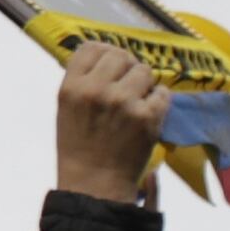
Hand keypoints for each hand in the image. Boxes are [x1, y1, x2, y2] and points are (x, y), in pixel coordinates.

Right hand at [51, 38, 173, 202]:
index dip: (103, 54)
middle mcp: (97, 89)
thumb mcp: (67, 108)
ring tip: (137, 100)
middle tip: (126, 84)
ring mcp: (124, 102)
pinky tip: (149, 111)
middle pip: (120, 55)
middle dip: (126, 67)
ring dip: (144, 83)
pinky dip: (159, 100)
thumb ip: (82, 80)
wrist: (95, 183)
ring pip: (144, 71)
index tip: (109, 66)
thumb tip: (106, 56)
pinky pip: (162, 92)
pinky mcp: (148, 117)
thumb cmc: (79, 146)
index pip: (92, 48)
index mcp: (72, 87)